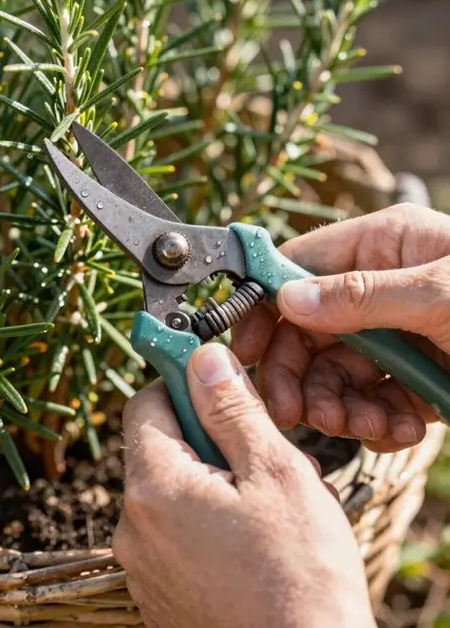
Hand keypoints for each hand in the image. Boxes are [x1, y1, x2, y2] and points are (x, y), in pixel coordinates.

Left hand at [113, 343, 375, 627]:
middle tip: (266, 461)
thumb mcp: (275, 472)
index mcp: (154, 488)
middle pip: (163, 449)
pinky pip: (179, 536)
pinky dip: (212, 525)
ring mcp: (144, 568)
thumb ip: (232, 409)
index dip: (183, 385)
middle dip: (212, 441)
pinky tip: (257, 545)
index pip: (146, 404)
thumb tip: (204, 359)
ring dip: (218, 484)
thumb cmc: (301, 576)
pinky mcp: (160, 596)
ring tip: (272, 512)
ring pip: (177, 493)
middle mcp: (133, 528)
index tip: (220, 384)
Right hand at [233, 203, 449, 452]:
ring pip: (334, 370)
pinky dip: (377, 421)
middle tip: (295, 410)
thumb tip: (289, 300)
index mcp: (383, 246)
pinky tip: (403, 427)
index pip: (299, 266)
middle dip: (299, 372)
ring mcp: (396, 333)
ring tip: (365, 423)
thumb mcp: (443, 296)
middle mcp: (381, 286)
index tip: (244, 349)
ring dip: (339, 404)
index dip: (266, 306)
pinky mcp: (413, 376)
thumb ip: (362, 297)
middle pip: (307, 327)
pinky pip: (369, 398)